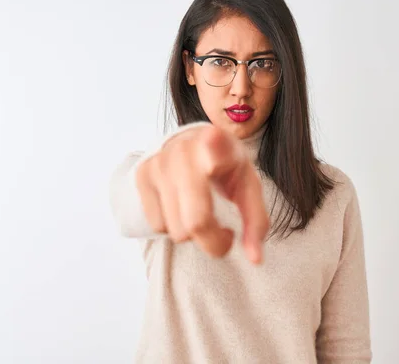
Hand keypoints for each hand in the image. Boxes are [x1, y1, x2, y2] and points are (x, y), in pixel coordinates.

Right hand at [135, 125, 268, 263]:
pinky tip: (182, 208)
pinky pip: (157, 226)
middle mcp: (185, 151)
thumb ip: (256, 222)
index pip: (213, 145)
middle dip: (213, 241)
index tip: (213, 138)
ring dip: (192, 234)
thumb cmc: (226, 168)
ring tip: (202, 214)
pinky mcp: (141, 174)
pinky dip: (173, 226)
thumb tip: (255, 260)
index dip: (213, 146)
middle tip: (225, 234)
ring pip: (176, 231)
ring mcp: (159, 163)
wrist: (191, 141)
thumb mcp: (248, 186)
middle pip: (196, 221)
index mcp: (219, 145)